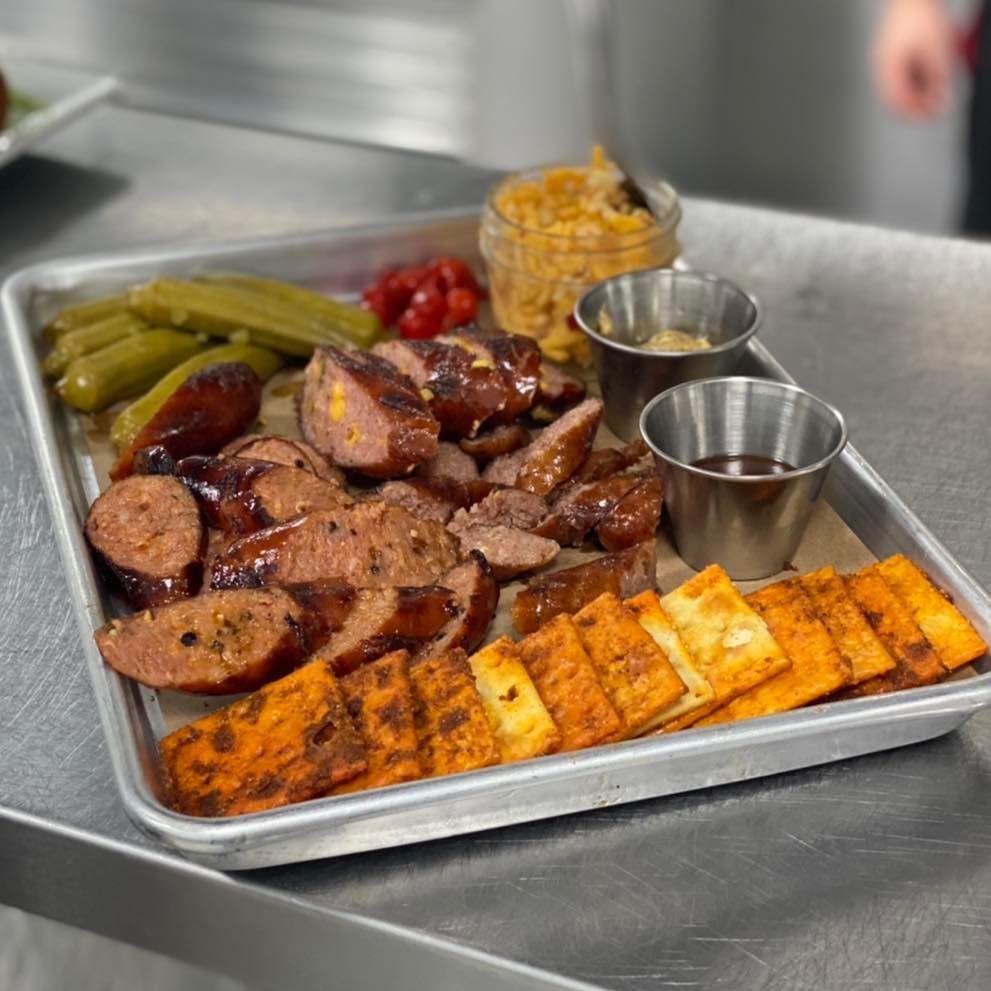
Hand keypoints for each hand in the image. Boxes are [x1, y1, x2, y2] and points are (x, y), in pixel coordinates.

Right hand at [873, 0, 954, 118]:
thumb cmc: (920, 16)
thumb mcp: (937, 48)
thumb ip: (938, 77)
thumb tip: (940, 99)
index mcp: (887, 68)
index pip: (896, 100)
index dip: (913, 112)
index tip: (929, 117)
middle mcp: (881, 67)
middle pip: (894, 97)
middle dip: (914, 105)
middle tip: (933, 109)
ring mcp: (883, 61)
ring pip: (897, 87)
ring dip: (916, 93)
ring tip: (934, 90)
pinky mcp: (889, 55)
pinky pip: (899, 76)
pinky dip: (913, 81)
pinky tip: (927, 78)